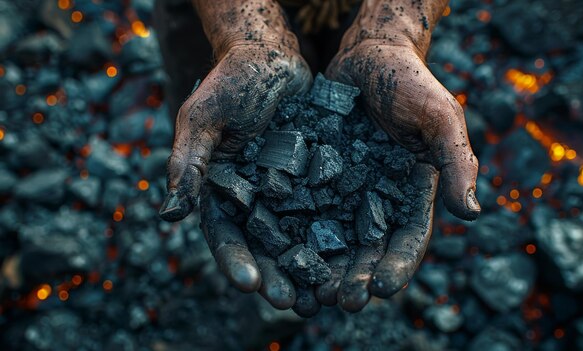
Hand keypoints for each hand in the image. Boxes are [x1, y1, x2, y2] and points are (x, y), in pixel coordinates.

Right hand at [158, 0, 313, 313]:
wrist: (272, 56)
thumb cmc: (230, 82)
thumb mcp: (203, 118)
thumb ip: (189, 162)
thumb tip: (171, 213)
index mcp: (221, 191)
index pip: (226, 235)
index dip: (237, 261)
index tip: (251, 284)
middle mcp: (256, 198)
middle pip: (266, 248)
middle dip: (278, 276)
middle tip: (294, 303)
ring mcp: (288, 190)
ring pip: (300, 237)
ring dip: (312, 268)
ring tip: (326, 295)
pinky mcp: (317, 177)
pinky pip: (330, 208)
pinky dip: (340, 234)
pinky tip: (354, 255)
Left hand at [315, 0, 479, 310]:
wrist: (368, 55)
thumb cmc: (411, 83)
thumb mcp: (440, 118)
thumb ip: (456, 163)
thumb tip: (471, 214)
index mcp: (412, 195)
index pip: (407, 239)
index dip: (396, 266)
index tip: (379, 289)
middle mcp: (378, 200)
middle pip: (366, 248)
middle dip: (354, 277)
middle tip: (338, 302)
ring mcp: (345, 191)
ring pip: (332, 238)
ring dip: (321, 268)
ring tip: (305, 293)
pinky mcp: (315, 177)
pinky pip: (301, 208)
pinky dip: (292, 233)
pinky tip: (278, 254)